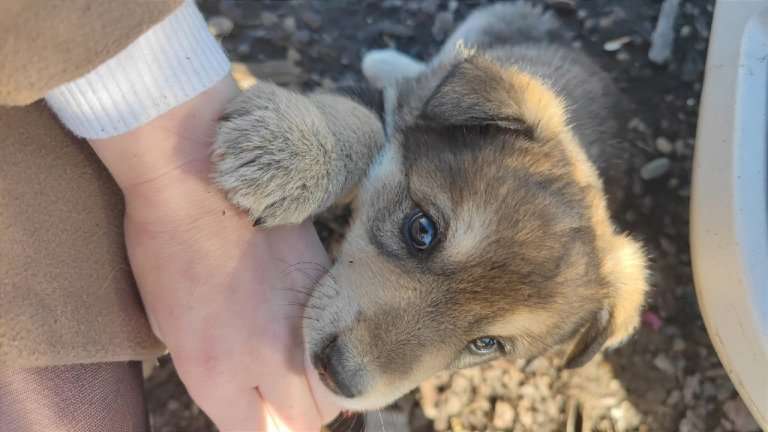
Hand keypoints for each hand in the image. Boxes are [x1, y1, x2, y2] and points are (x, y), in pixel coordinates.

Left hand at [90, 77, 339, 430]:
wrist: (200, 178)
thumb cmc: (166, 248)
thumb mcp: (175, 330)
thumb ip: (219, 374)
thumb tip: (254, 393)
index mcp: (217, 375)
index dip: (261, 427)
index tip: (260, 413)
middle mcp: (270, 359)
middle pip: (307, 421)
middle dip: (295, 414)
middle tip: (282, 394)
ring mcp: (305, 322)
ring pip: (335, 387)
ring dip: (321, 386)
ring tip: (302, 365)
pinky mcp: (328, 288)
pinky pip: (342, 338)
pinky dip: (332, 344)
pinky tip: (311, 327)